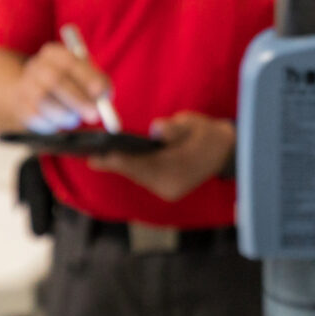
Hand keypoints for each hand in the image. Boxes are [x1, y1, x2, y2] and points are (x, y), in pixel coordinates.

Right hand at [12, 42, 110, 133]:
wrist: (32, 91)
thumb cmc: (69, 82)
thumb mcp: (85, 76)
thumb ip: (99, 84)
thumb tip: (104, 97)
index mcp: (54, 53)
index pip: (71, 62)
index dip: (87, 77)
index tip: (101, 92)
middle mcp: (37, 66)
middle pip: (55, 80)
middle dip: (77, 98)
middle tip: (94, 114)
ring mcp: (26, 86)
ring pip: (44, 101)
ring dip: (64, 113)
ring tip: (74, 118)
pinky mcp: (20, 106)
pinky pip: (36, 116)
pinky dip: (52, 122)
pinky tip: (59, 121)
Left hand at [89, 112, 234, 200]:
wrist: (227, 152)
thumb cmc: (210, 135)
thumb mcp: (196, 125)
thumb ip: (176, 128)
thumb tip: (156, 130)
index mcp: (178, 172)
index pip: (142, 165)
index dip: (119, 160)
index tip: (98, 155)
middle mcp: (170, 186)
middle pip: (135, 173)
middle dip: (112, 162)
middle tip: (87, 154)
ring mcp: (167, 190)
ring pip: (137, 176)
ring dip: (119, 165)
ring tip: (95, 154)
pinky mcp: (166, 188)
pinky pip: (143, 176)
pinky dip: (130, 167)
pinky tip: (114, 158)